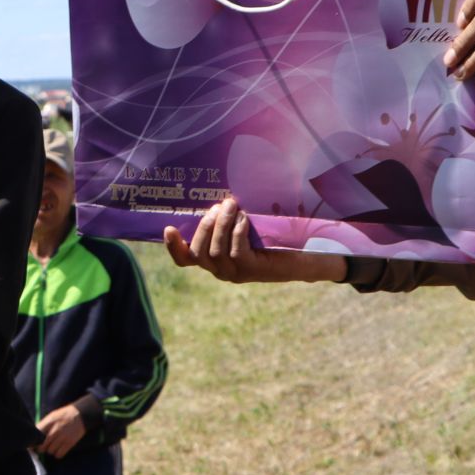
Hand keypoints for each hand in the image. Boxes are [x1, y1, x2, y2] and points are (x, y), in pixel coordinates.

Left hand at [38, 405, 86, 458]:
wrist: (81, 414)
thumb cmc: (64, 414)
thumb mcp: (52, 416)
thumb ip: (43, 424)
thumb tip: (34, 434)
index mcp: (49, 422)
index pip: (37, 435)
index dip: (33, 441)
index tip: (32, 444)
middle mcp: (55, 430)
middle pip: (42, 446)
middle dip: (40, 448)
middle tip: (42, 447)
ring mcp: (63, 437)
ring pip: (50, 451)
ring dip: (49, 451)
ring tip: (52, 447)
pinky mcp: (70, 443)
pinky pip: (59, 454)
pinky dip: (57, 454)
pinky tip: (58, 450)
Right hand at [162, 199, 346, 284]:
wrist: (306, 255)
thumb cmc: (275, 238)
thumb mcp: (247, 228)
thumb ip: (228, 222)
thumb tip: (217, 200)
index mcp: (216, 261)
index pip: (185, 260)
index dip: (173, 247)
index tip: (168, 228)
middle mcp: (222, 271)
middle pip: (198, 252)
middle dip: (205, 225)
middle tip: (220, 205)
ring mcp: (236, 274)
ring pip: (216, 250)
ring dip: (223, 224)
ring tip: (233, 205)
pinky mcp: (252, 270)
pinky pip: (235, 249)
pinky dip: (238, 230)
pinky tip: (245, 218)